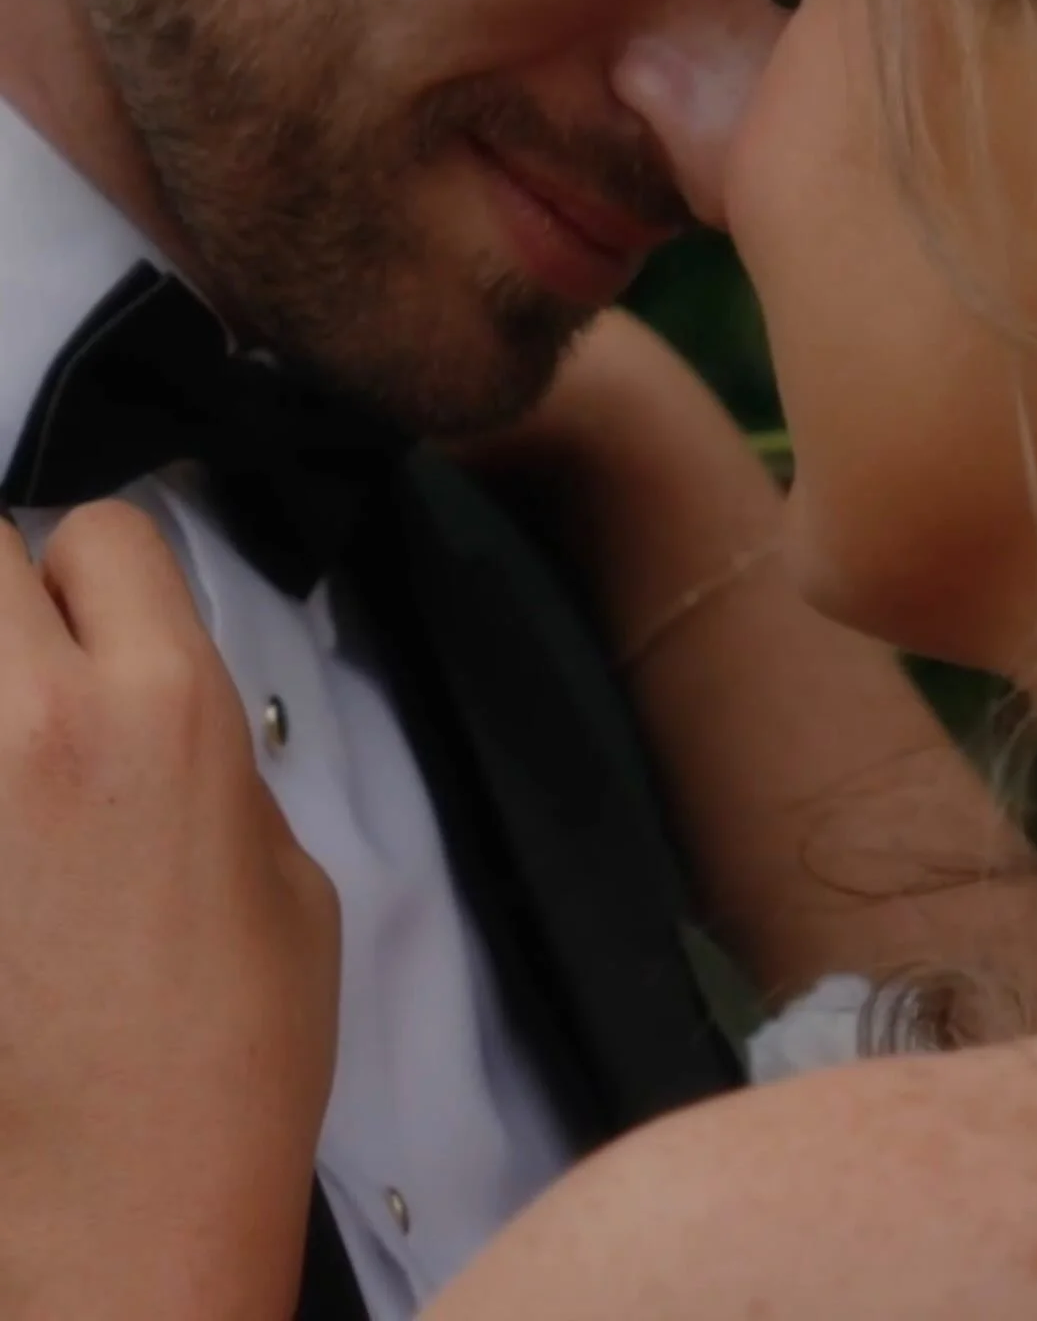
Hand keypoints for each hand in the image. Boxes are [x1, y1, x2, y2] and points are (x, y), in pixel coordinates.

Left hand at [0, 502, 339, 1320]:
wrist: (117, 1222)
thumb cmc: (216, 1074)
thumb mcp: (289, 877)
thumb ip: (216, 753)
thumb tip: (158, 705)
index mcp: (168, 712)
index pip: (101, 532)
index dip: (104, 573)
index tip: (99, 616)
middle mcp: (33, 730)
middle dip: (4, 586)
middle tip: (26, 663)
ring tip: (13, 761)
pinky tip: (1, 846)